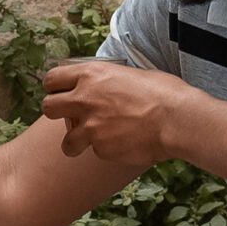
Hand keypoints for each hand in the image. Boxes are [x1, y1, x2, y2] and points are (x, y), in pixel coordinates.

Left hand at [38, 58, 185, 168]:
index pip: (52, 79)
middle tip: (71, 117)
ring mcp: (90, 127)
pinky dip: (107, 150)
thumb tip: (105, 86)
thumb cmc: (164, 92)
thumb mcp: (130, 74)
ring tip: (93, 140)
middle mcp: (84, 100)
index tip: (60, 93)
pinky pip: (96, 152)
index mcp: (90, 75)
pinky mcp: (101, 149)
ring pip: (67, 141)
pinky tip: (124, 143)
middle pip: (48, 107)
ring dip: (76, 142)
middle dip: (56, 112)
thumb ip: (108, 81)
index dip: (54, 87)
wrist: (178, 119)